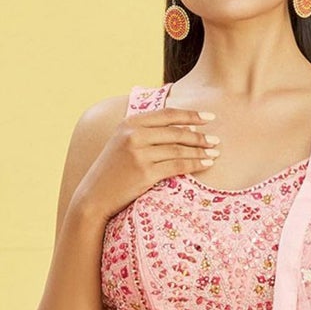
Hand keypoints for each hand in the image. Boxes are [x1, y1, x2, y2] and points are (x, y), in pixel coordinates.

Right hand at [75, 104, 220, 223]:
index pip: (167, 114)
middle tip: (216, 140)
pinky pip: (177, 166)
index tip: (209, 118)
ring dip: (200, 150)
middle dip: (199, 136)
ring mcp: (139, 154)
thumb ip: (145, 131)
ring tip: (215, 152)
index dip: (190, 115)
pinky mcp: (145, 173)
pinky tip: (206, 164)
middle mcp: (134, 135)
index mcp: (130, 123)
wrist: (94, 195)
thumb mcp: (122, 142)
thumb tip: (180, 126)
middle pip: (176, 132)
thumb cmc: (112, 171)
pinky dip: (194, 164)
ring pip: (178, 149)